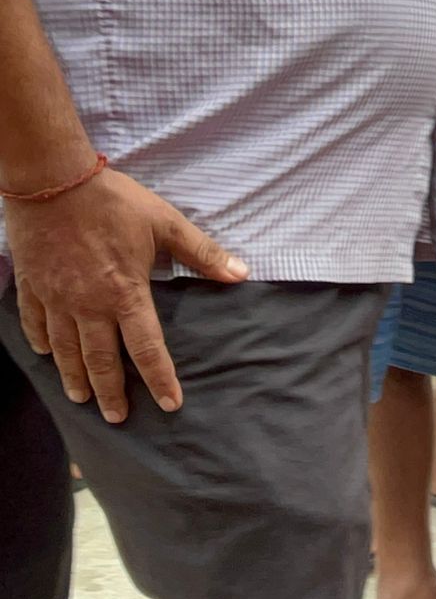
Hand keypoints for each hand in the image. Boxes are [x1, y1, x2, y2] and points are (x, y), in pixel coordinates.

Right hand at [8, 168, 248, 423]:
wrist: (52, 179)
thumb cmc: (114, 201)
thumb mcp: (166, 223)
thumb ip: (203, 253)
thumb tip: (240, 274)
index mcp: (125, 293)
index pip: (147, 347)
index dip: (160, 379)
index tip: (170, 404)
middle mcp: (88, 304)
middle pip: (100, 360)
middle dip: (110, 392)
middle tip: (117, 418)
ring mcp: (56, 297)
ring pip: (64, 349)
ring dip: (74, 377)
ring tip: (81, 400)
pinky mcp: (32, 285)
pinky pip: (33, 322)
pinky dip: (40, 343)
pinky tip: (46, 356)